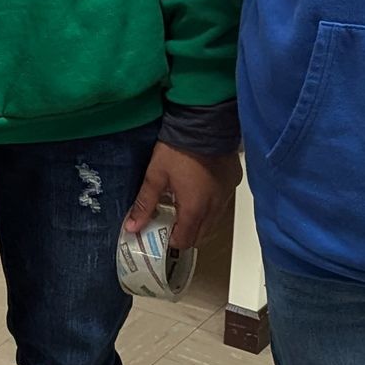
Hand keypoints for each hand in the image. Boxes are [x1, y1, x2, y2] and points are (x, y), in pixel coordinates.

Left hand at [124, 141, 240, 252]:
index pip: (185, 241)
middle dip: (185, 233)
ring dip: (199, 221)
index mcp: (195, 209)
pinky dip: (210, 205)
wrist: (204, 123)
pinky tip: (198, 191)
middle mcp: (215, 207)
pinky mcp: (232, 183)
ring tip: (182, 205)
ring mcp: (226, 196)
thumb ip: (145, 204)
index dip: (171, 241)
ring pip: (213, 221)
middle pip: (201, 235)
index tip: (160, 231)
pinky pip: (222, 204)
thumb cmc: (178, 149)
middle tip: (169, 221)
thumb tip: (132, 227)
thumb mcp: (156, 176)